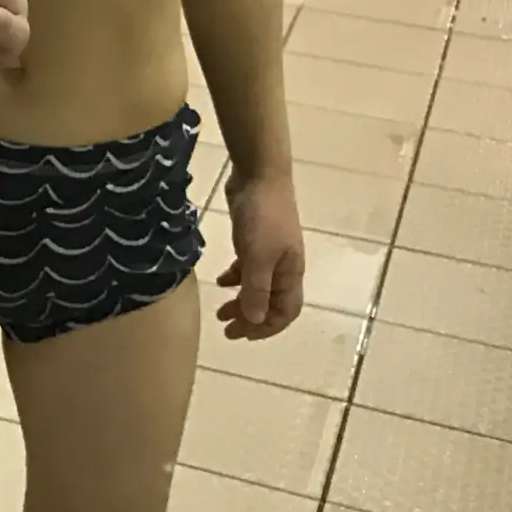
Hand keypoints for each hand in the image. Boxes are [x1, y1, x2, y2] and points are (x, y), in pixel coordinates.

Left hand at [217, 167, 305, 339]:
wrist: (259, 175)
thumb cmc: (262, 217)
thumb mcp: (258, 256)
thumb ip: (256, 289)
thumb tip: (255, 319)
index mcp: (291, 274)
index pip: (285, 312)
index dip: (266, 327)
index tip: (242, 335)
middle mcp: (284, 267)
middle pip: (271, 303)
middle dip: (251, 319)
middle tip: (226, 328)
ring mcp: (269, 252)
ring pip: (258, 287)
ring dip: (241, 301)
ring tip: (220, 311)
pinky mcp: (254, 238)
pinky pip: (247, 267)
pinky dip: (235, 278)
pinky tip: (220, 281)